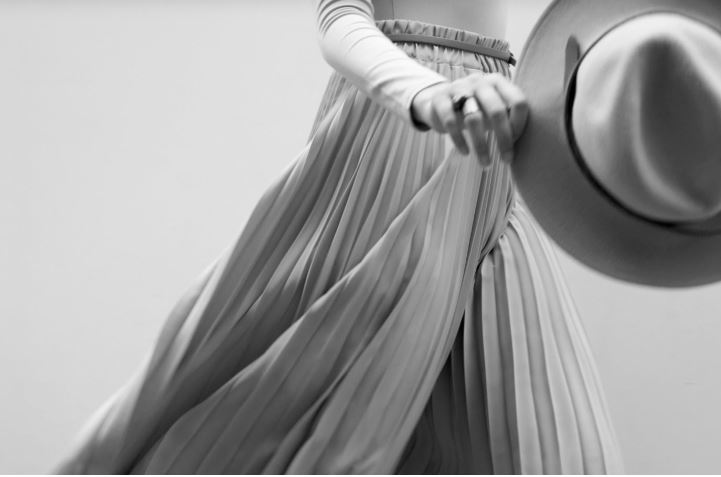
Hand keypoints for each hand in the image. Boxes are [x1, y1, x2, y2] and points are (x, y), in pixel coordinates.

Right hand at [410, 72, 528, 166]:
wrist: (438, 101)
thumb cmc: (475, 108)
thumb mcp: (494, 107)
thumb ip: (510, 115)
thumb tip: (535, 140)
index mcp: (498, 81)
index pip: (518, 102)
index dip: (519, 125)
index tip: (516, 143)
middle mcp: (479, 81)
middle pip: (497, 111)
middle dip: (504, 140)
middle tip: (506, 160)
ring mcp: (458, 88)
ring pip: (473, 119)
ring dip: (481, 146)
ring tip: (486, 164)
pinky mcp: (440, 99)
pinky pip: (451, 122)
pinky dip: (460, 141)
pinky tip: (465, 153)